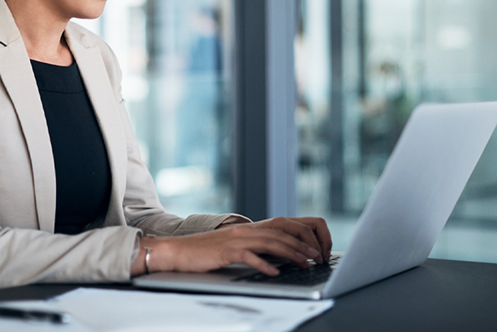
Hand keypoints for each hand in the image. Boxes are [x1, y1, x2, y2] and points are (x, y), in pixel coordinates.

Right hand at [131, 216, 330, 277]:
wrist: (178, 251)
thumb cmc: (206, 252)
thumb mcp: (234, 246)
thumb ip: (255, 246)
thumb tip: (279, 257)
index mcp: (249, 227)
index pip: (284, 224)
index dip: (303, 234)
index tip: (317, 248)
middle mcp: (245, 229)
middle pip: (281, 231)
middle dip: (303, 243)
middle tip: (318, 256)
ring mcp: (235, 239)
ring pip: (270, 242)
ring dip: (291, 253)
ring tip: (305, 263)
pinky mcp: (225, 252)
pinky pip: (248, 256)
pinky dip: (263, 264)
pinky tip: (274, 272)